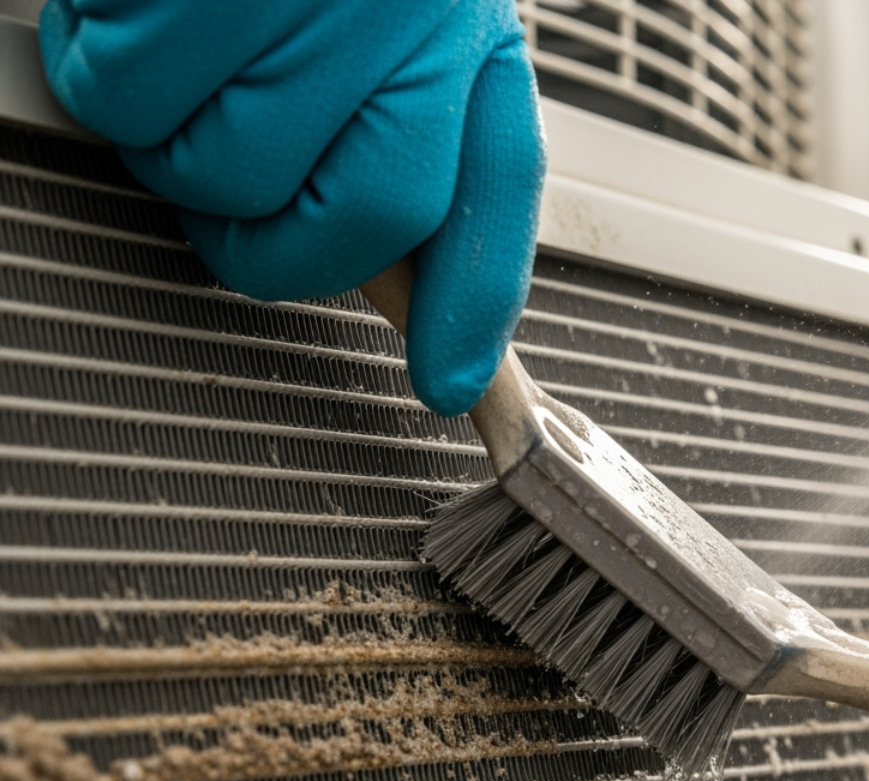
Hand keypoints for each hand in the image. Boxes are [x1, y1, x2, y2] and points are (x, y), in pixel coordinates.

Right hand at [38, 0, 544, 416]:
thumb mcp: (390, 11)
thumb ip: (403, 128)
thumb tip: (408, 287)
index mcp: (464, 26)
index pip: (491, 192)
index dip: (471, 304)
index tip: (448, 384)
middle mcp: (414, 11)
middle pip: (359, 215)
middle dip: (272, 238)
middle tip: (221, 191)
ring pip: (228, 165)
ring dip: (174, 142)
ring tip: (173, 61)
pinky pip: (131, 92)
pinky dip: (105, 72)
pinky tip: (129, 13)